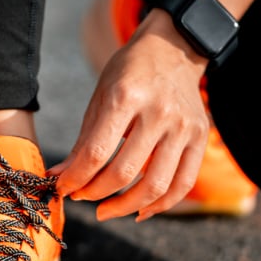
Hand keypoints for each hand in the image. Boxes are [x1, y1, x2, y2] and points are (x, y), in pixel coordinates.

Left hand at [49, 10, 208, 220]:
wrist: (173, 49)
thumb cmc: (129, 73)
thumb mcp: (100, 97)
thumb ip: (83, 141)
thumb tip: (59, 177)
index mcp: (126, 97)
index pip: (96, 152)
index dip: (75, 178)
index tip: (63, 188)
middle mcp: (159, 112)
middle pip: (124, 172)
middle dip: (96, 193)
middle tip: (82, 198)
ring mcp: (183, 127)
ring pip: (156, 185)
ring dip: (126, 207)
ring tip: (106, 210)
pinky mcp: (200, 137)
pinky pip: (183, 183)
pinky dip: (161, 205)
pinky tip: (140, 211)